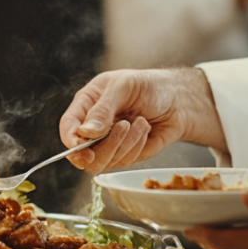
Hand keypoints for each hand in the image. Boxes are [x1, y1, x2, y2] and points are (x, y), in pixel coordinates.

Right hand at [58, 69, 225, 173]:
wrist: (179, 100)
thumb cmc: (150, 86)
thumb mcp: (124, 87)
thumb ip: (103, 109)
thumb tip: (85, 132)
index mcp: (87, 105)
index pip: (68, 127)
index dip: (71, 141)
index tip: (82, 148)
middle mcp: (94, 127)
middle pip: (83, 153)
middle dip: (106, 144)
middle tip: (123, 126)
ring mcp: (109, 143)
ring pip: (104, 162)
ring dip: (126, 143)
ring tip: (140, 122)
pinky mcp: (126, 155)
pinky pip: (125, 161)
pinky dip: (137, 145)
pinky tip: (145, 128)